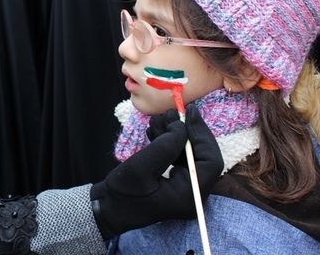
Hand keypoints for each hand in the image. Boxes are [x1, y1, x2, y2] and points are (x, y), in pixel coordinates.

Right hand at [90, 104, 222, 238]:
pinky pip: (181, 156)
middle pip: (204, 155)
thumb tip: (182, 125)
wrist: (109, 208)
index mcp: (188, 195)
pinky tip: (156, 131)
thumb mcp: (141, 167)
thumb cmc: (123, 192)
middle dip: (188, 131)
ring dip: (176, 134)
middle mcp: (193, 193)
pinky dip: (170, 141)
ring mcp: (186, 187)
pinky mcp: (177, 180)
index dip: (202, 135)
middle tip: (171, 112)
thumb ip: (165, 146)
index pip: (210, 162)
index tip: (189, 113)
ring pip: (192, 153)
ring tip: (158, 120)